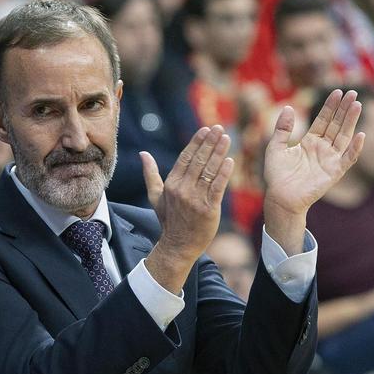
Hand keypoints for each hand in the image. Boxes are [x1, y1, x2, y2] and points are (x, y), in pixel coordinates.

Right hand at [142, 126, 233, 292]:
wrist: (178, 245)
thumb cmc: (169, 220)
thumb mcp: (155, 196)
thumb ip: (150, 174)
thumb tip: (143, 154)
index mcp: (171, 184)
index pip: (185, 158)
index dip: (196, 142)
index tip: (205, 129)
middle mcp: (182, 190)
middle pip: (198, 161)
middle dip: (209, 143)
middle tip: (219, 128)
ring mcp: (195, 200)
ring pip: (209, 171)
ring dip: (218, 153)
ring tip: (226, 138)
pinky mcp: (208, 209)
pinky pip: (217, 187)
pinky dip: (224, 173)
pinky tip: (230, 160)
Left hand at [263, 89, 363, 221]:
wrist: (280, 197)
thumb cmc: (276, 175)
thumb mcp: (275, 147)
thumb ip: (282, 129)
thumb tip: (289, 107)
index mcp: (310, 142)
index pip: (323, 120)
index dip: (330, 106)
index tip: (337, 91)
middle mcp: (322, 148)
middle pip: (336, 125)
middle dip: (344, 109)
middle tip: (353, 92)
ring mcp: (330, 160)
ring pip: (344, 137)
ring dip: (351, 121)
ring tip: (357, 105)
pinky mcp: (334, 172)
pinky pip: (348, 159)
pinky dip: (355, 148)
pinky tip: (360, 135)